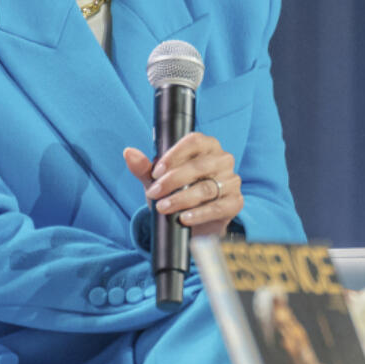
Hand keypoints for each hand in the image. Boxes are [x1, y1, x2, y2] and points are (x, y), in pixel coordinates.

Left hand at [123, 132, 242, 237]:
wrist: (192, 222)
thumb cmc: (177, 192)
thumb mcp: (158, 180)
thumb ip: (144, 167)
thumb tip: (128, 152)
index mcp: (207, 146)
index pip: (194, 141)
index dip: (175, 154)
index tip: (156, 171)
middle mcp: (222, 160)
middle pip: (199, 166)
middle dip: (173, 180)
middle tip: (154, 193)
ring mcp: (231, 181)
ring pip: (206, 188)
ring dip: (182, 199)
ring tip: (164, 207)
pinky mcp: (235, 203)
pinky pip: (218, 207)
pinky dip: (199, 214)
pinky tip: (184, 218)